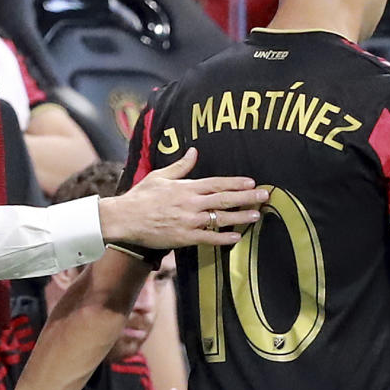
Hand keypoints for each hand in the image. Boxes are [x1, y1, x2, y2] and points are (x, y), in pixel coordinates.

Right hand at [100, 146, 265, 248]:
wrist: (125, 218)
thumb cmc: (140, 196)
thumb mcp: (160, 176)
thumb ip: (180, 165)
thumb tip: (193, 151)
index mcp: (187, 187)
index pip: (217, 183)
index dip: (236, 183)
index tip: (252, 182)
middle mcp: (191, 203)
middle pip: (224, 199)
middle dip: (246, 197)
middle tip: (265, 196)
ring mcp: (189, 221)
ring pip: (220, 218)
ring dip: (240, 217)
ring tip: (257, 215)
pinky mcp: (184, 237)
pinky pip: (208, 238)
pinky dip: (223, 238)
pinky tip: (236, 237)